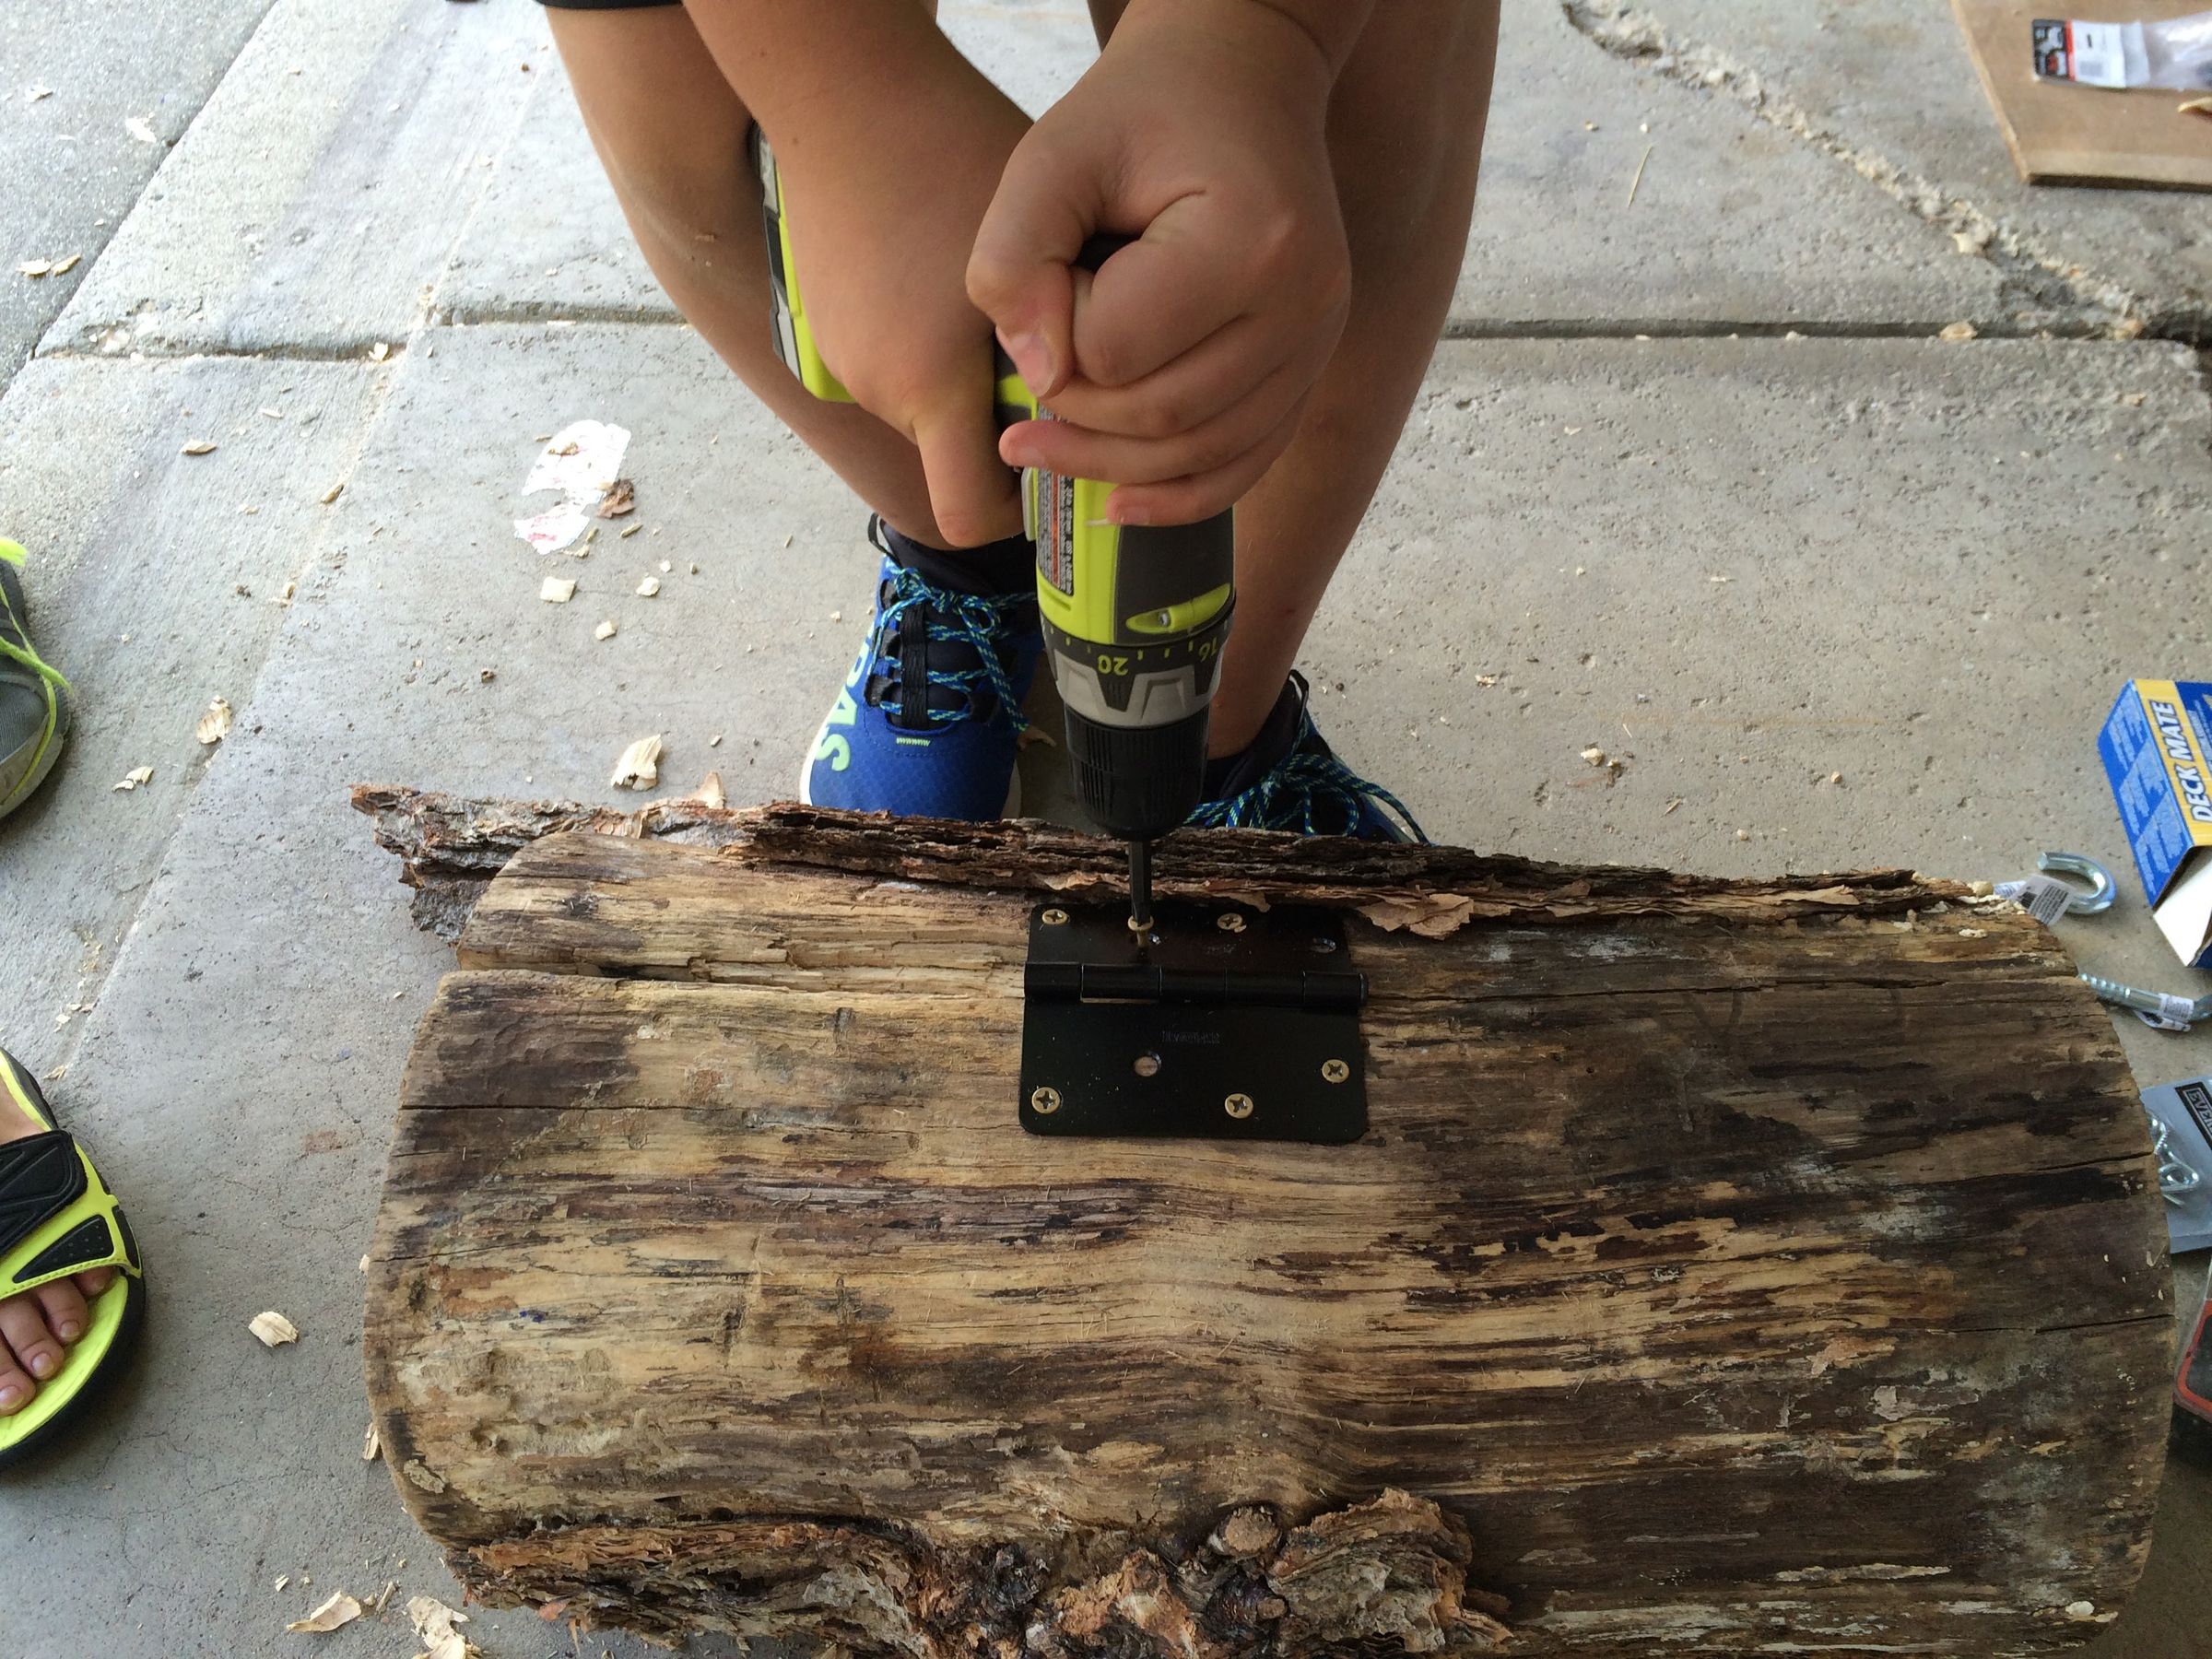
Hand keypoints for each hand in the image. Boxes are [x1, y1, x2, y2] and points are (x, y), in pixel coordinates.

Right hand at [769, 53, 1030, 545]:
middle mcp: (877, 390)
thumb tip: (1103, 402)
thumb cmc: (953, 151)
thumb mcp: (1040, 246)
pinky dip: (931, 348)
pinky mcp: (828, 329)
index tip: (1061, 454)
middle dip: (1006, 425)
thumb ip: (1071, 337)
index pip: (969, 518)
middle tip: (1054, 356)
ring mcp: (844, 362)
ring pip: (929, 411)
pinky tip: (951, 278)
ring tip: (1001, 304)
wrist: (840, 90)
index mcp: (928, 385)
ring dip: (969, 380)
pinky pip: (896, 368)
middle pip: (955, 457)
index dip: (1017, 507)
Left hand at [967, 0, 1353, 525]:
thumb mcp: (1052, 154)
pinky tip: (1117, 504)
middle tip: (1019, 403)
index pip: (1119, 349)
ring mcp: (1317, 343)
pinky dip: (1178, 495)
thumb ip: (1013, 256)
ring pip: (1202, 453)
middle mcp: (1304, 304)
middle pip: (1164, 415)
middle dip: (1077, 418)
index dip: (1056, 340)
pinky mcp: (1309, 370)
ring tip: (1036, 454)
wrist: (1241, 78)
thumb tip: (1036, 377)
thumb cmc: (1142, 109)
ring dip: (1111, 468)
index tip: (1044, 291)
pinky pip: (1244, 461)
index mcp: (1250, 241)